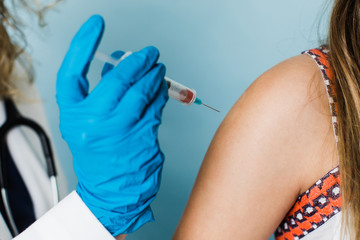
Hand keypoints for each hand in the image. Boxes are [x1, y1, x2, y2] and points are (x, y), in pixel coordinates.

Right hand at [56, 15, 167, 235]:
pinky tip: (161, 90)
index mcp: (74, 116)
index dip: (83, 44)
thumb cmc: (97, 154)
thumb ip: (98, 92)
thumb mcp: (86, 123)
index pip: (72, 71)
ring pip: (143, 91)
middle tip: (150, 53)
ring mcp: (121, 131)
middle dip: (138, 61)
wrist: (110, 191)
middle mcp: (95, 122)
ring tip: (158, 68)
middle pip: (119, 78)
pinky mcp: (145, 137)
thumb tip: (117, 63)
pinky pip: (155, 108)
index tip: (96, 24)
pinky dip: (159, 95)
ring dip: (154, 76)